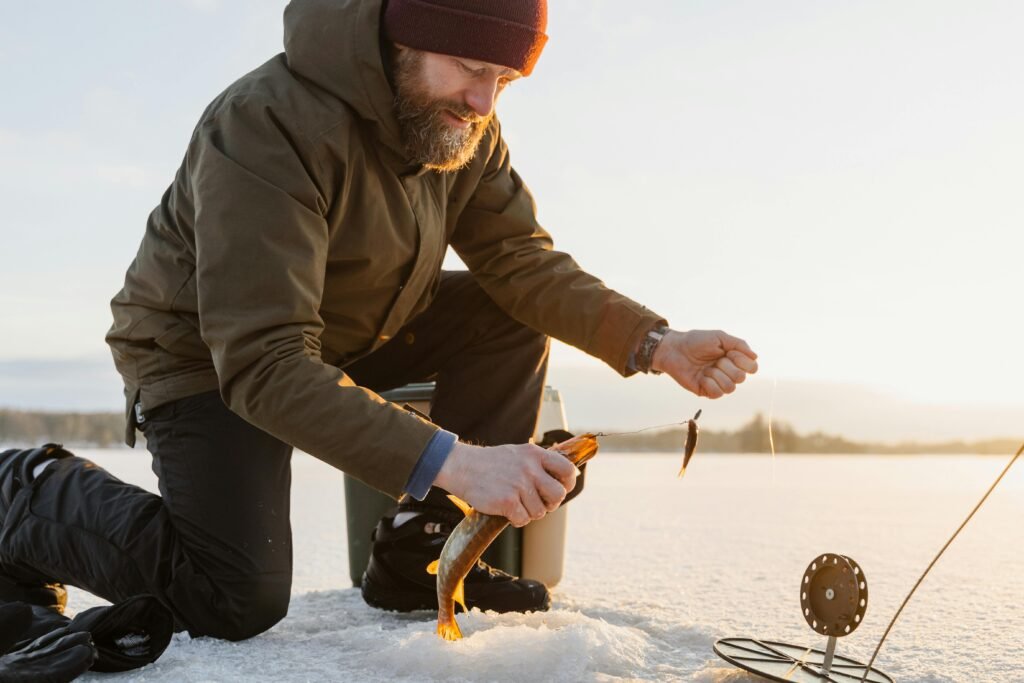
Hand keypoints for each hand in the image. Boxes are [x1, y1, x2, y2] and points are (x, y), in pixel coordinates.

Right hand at [433, 442, 578, 526]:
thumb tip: (561, 481)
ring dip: (529, 513)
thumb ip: (538, 464)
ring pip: (540, 512)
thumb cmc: (490, 463)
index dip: (568, 484)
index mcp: (535, 454)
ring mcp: (519, 485)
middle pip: (558, 495)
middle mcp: (529, 468)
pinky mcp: (507, 501)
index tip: (561, 489)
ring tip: (515, 504)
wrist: (461, 467)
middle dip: (549, 504)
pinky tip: (507, 511)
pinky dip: (516, 520)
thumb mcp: (518, 454)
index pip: (568, 470)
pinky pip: (523, 520)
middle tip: (537, 502)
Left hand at [652, 329, 757, 397]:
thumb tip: (755, 357)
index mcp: (734, 359)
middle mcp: (728, 372)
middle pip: (741, 378)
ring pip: (730, 388)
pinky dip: (709, 383)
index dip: (742, 361)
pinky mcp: (707, 391)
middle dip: (727, 367)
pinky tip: (701, 377)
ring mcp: (718, 383)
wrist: (675, 349)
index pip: (752, 368)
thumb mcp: (719, 337)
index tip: (728, 352)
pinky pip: (717, 394)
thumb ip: (739, 344)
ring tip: (706, 368)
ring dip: (716, 375)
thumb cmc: (696, 341)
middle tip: (714, 360)